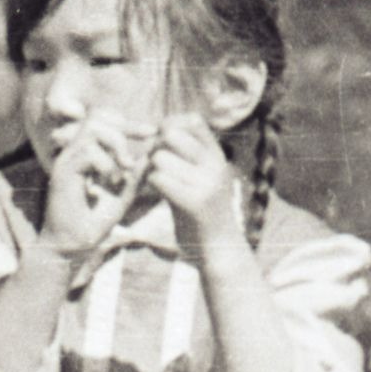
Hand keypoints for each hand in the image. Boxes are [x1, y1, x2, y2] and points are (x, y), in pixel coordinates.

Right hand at [38, 120, 144, 255]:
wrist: (71, 246)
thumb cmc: (94, 220)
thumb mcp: (123, 193)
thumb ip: (135, 173)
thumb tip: (152, 153)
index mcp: (87, 152)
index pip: (106, 120)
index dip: (130, 123)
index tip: (151, 132)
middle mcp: (74, 151)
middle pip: (98, 115)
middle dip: (123, 129)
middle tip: (130, 158)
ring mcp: (67, 160)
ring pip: (92, 128)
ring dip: (114, 145)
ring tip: (121, 170)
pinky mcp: (62, 173)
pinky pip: (86, 151)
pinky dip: (105, 163)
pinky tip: (109, 181)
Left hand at [147, 111, 244, 253]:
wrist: (220, 250)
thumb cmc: (203, 213)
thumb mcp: (203, 178)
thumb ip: (189, 156)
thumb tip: (163, 129)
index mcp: (218, 157)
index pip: (193, 121)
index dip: (171, 125)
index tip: (162, 143)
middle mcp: (215, 167)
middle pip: (172, 134)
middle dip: (155, 146)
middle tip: (153, 163)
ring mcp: (206, 184)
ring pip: (161, 158)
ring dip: (150, 168)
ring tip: (154, 180)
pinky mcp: (194, 203)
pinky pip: (158, 179)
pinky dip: (150, 184)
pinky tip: (155, 193)